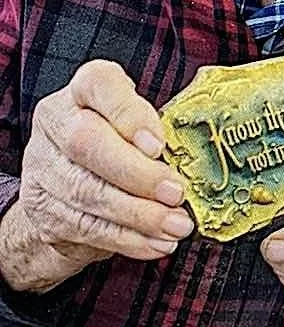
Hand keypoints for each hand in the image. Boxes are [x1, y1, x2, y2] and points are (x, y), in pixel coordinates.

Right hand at [0, 60, 192, 292]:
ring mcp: (44, 168)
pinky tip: (157, 242)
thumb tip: (197, 153)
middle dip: (138, 174)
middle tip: (176, 192)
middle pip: (87, 143)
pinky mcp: (44, 210)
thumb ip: (158, 128)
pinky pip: (88, 227)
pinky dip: (128, 239)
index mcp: (83, 90)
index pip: (98, 84)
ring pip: (88, 191)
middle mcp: (57, 122)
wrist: (62, 190)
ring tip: (176, 224)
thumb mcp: (134, 123)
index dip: (128, 113)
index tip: (159, 144)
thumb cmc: (113, 144)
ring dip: (139, 214)